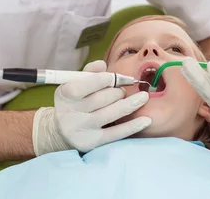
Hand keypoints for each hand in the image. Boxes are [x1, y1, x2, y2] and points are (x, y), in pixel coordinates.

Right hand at [32, 61, 151, 154]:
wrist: (63, 130)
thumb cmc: (76, 101)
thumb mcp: (76, 84)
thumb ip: (89, 72)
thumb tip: (102, 65)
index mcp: (64, 94)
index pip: (84, 85)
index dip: (102, 80)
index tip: (114, 78)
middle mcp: (68, 113)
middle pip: (99, 99)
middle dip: (117, 92)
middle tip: (124, 91)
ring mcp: (79, 129)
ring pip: (110, 114)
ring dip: (129, 105)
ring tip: (142, 98)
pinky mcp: (90, 143)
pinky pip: (114, 133)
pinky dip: (132, 126)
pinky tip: (146, 120)